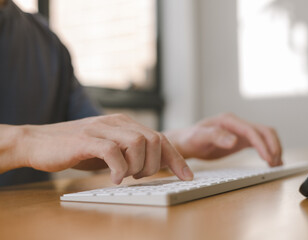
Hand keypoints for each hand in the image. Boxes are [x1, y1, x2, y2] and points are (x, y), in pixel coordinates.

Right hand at [10, 114, 193, 183]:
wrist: (38, 142)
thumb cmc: (76, 148)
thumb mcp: (109, 149)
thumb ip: (129, 152)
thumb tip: (152, 165)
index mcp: (125, 124)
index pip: (160, 138)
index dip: (176, 158)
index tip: (187, 176)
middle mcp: (118, 122)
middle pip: (154, 140)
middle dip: (154, 164)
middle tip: (139, 176)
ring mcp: (102, 128)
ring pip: (138, 143)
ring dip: (137, 166)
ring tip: (125, 176)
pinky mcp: (87, 139)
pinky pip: (113, 152)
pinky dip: (119, 169)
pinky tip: (113, 178)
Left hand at [165, 113, 281, 165]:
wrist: (185, 141)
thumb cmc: (190, 138)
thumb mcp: (199, 137)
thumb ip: (215, 136)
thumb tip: (233, 140)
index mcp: (228, 120)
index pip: (251, 131)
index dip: (262, 144)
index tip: (268, 159)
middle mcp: (237, 124)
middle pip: (264, 131)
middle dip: (273, 146)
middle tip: (275, 163)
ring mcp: (240, 131)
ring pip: (265, 136)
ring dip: (274, 148)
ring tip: (276, 165)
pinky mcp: (240, 140)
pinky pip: (259, 143)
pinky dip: (268, 151)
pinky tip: (271, 162)